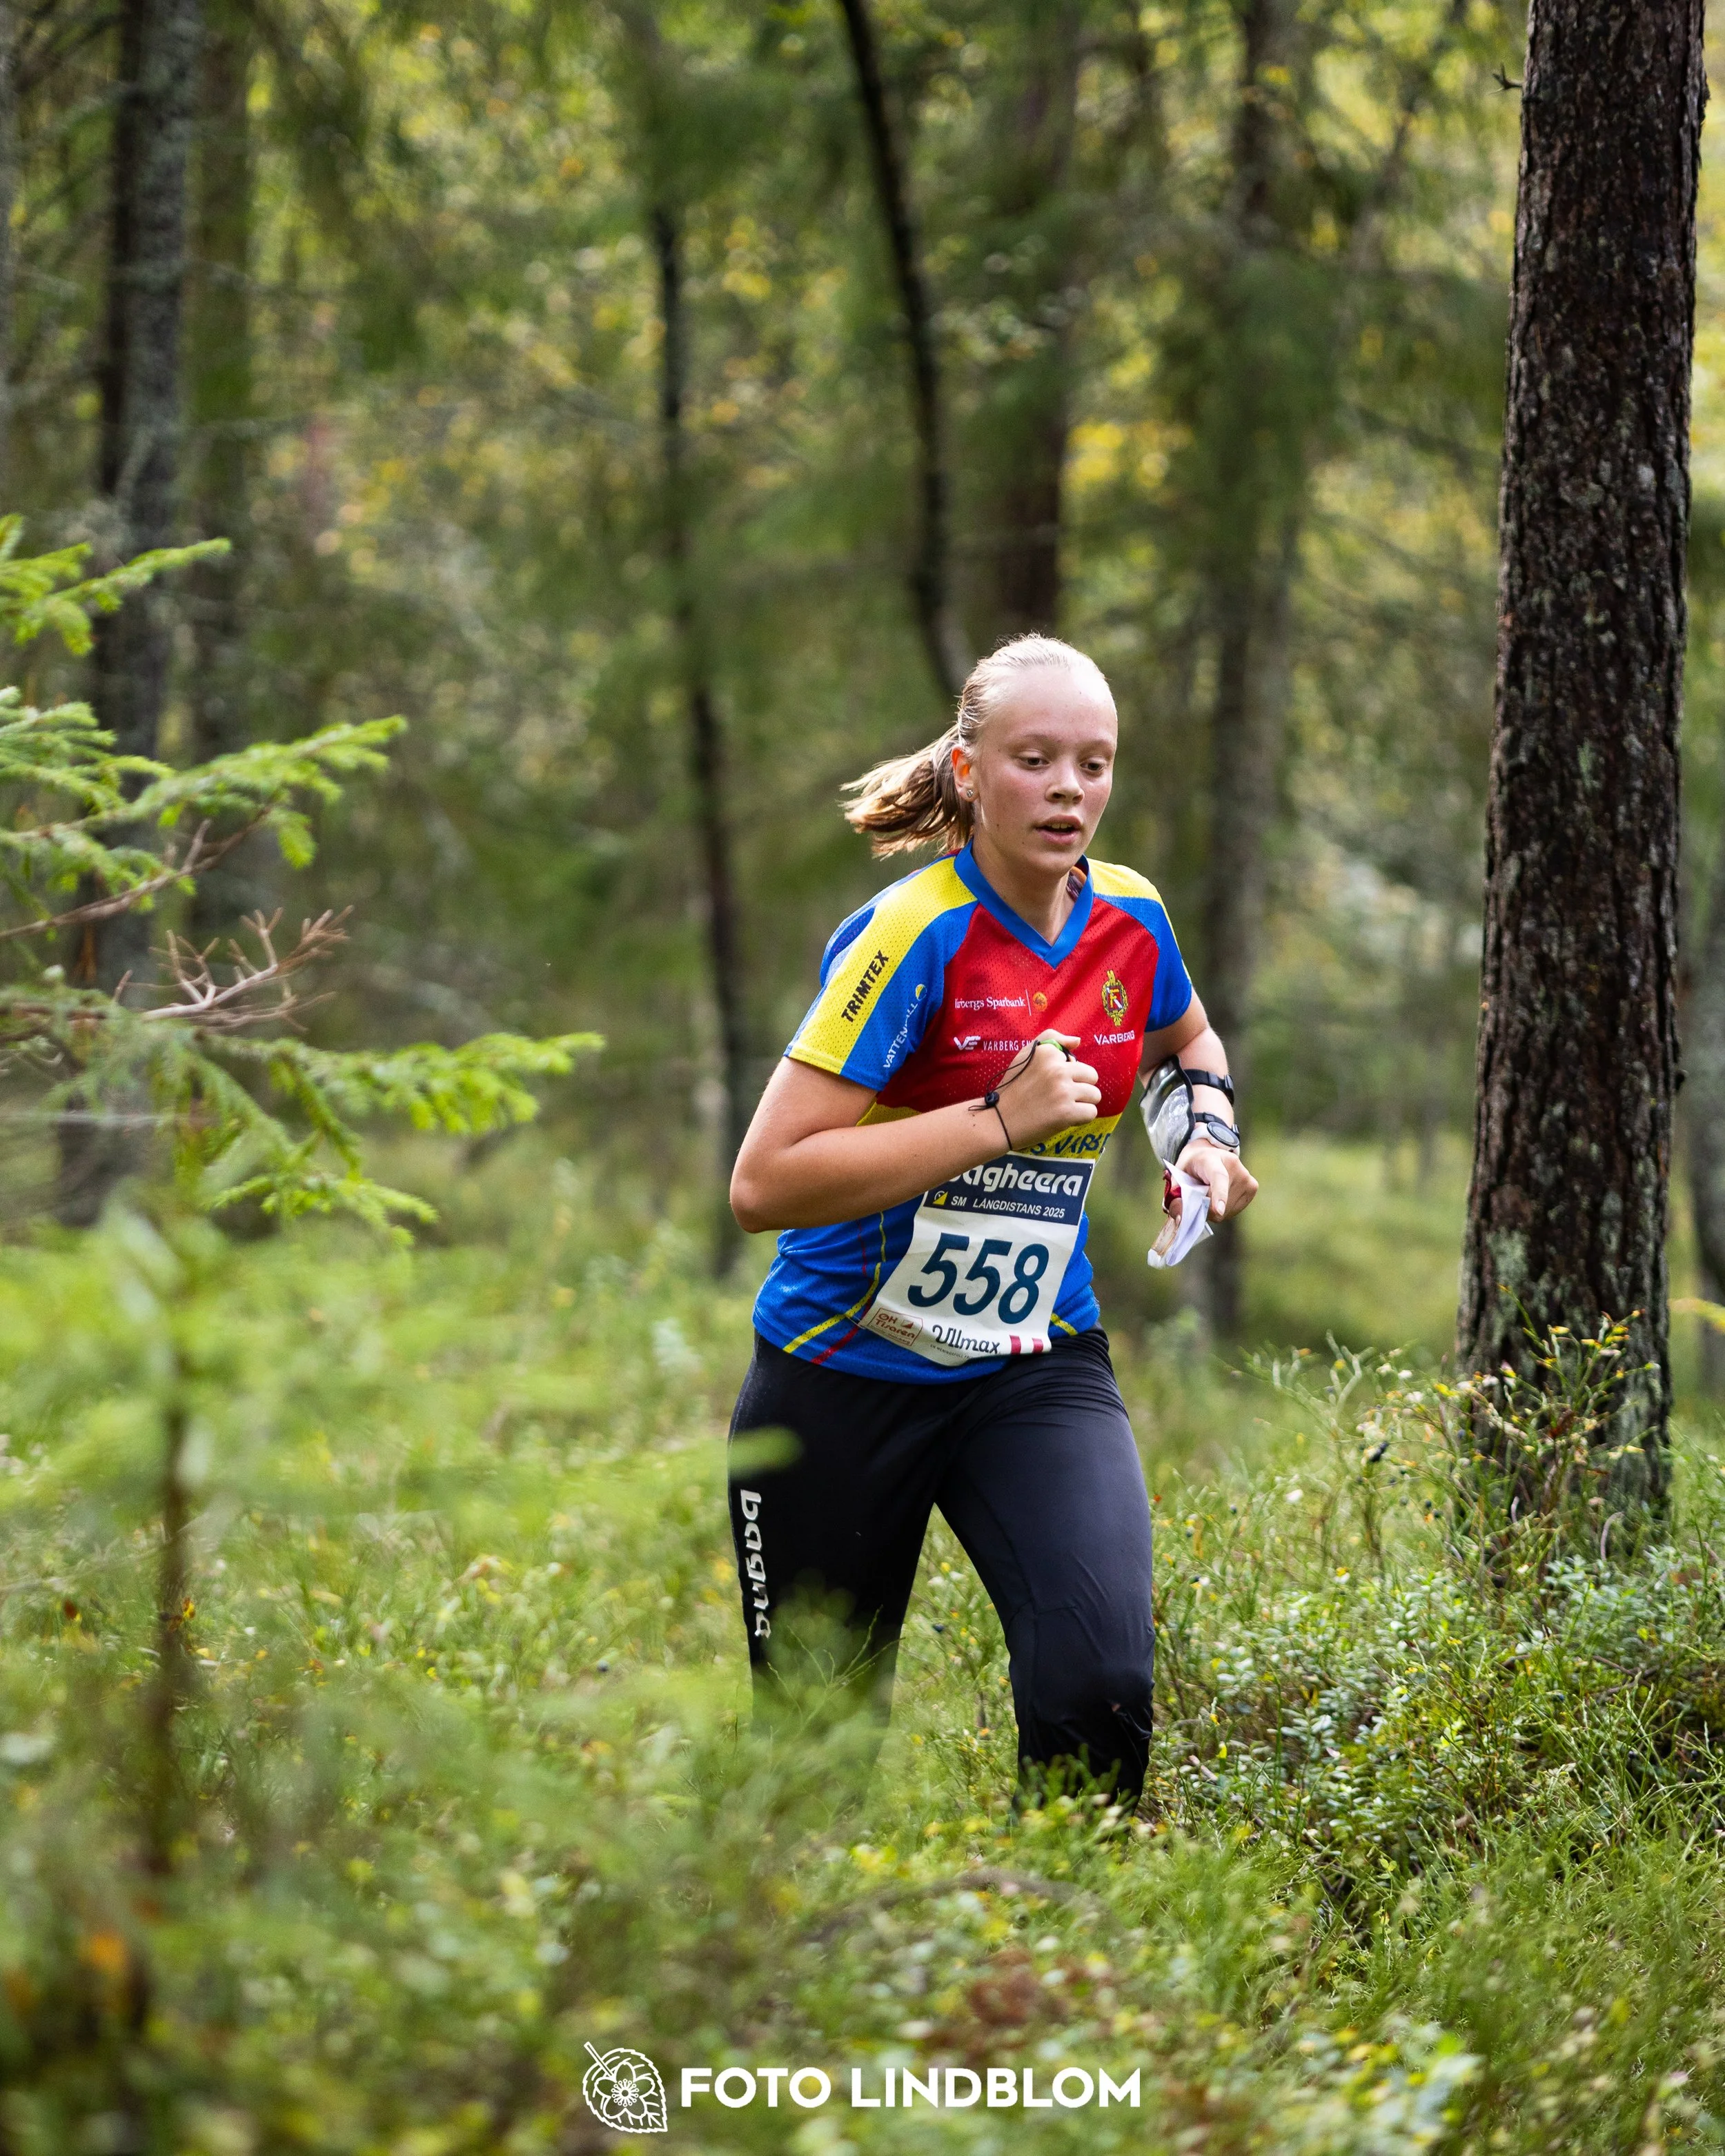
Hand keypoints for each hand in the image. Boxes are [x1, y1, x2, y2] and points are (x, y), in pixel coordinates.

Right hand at [995, 1032, 1101, 1147]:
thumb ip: (1051, 1039)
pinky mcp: (1066, 1113)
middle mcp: (1057, 1069)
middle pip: (1092, 1076)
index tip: (1050, 1082)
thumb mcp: (1025, 1054)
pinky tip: (1065, 1118)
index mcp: (1048, 1053)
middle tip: (1061, 1096)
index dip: (1067, 1073)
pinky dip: (1081, 1118)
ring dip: (1082, 1103)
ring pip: (1095, 1095)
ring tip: (1063, 1107)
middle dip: (1081, 1087)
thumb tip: (1077, 1041)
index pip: (1077, 1061)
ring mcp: (1063, 1092)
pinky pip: (1091, 1113)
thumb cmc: (1014, 1087)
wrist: (1000, 1120)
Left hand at [1175, 1137, 1258, 1220]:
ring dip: (1213, 1209)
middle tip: (1197, 1195)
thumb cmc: (1192, 1166)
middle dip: (1202, 1207)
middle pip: (1216, 1202)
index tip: (1218, 1210)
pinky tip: (1219, 1196)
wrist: (1210, 1152)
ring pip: (1225, 1211)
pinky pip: (1233, 1211)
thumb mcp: (1178, 1175)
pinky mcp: (1252, 1187)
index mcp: (1211, 1159)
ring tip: (1209, 1192)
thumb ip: (1175, 1194)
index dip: (1218, 1195)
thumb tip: (1179, 1219)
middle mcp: (1233, 1166)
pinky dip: (1223, 1209)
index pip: (1218, 1177)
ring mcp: (1246, 1177)